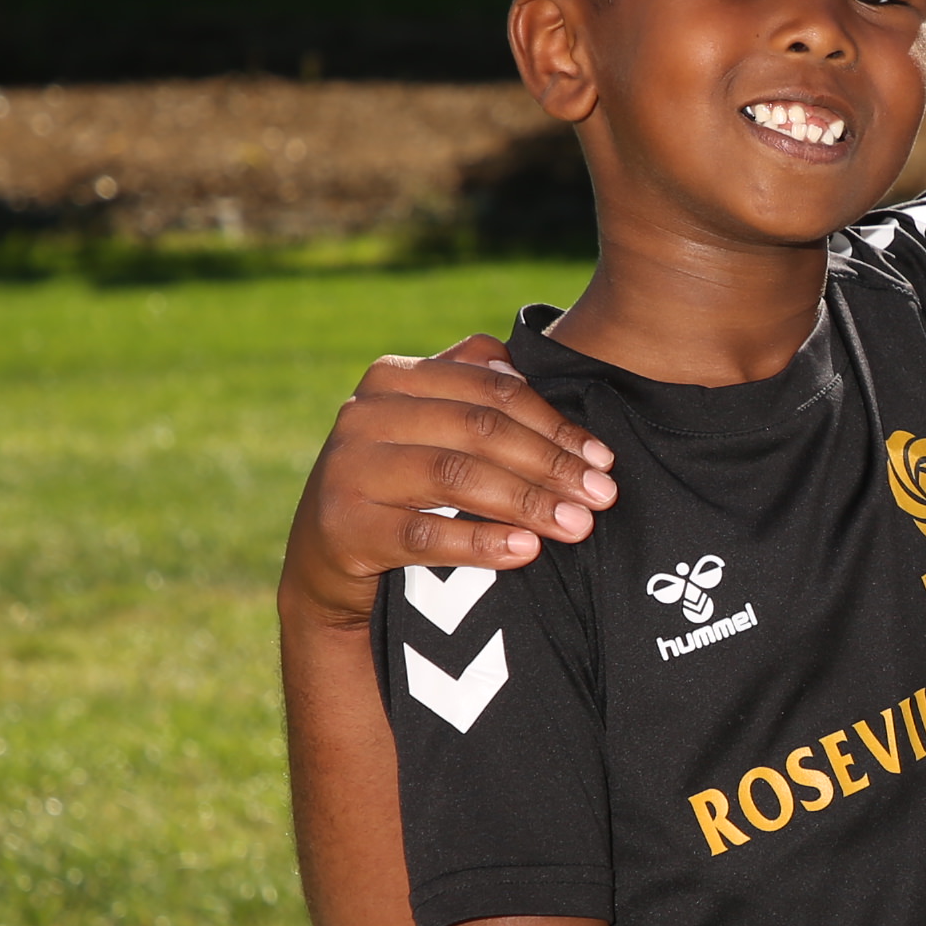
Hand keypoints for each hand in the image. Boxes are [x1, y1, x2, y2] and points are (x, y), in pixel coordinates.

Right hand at [280, 335, 618, 631]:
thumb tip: (523, 369)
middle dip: (550, 464)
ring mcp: (350, 469)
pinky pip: (425, 535)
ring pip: (456, 477)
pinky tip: (525, 551)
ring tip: (577, 526)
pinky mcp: (345, 527)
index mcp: (395, 378)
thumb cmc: (397, 483)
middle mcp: (365, 414)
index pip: (491, 390)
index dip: (553, 423)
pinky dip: (480, 543)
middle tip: (601, 496)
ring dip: (526, 502)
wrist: (324, 556)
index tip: (602, 458)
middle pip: (480, 431)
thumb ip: (469, 387)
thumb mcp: (425, 426)